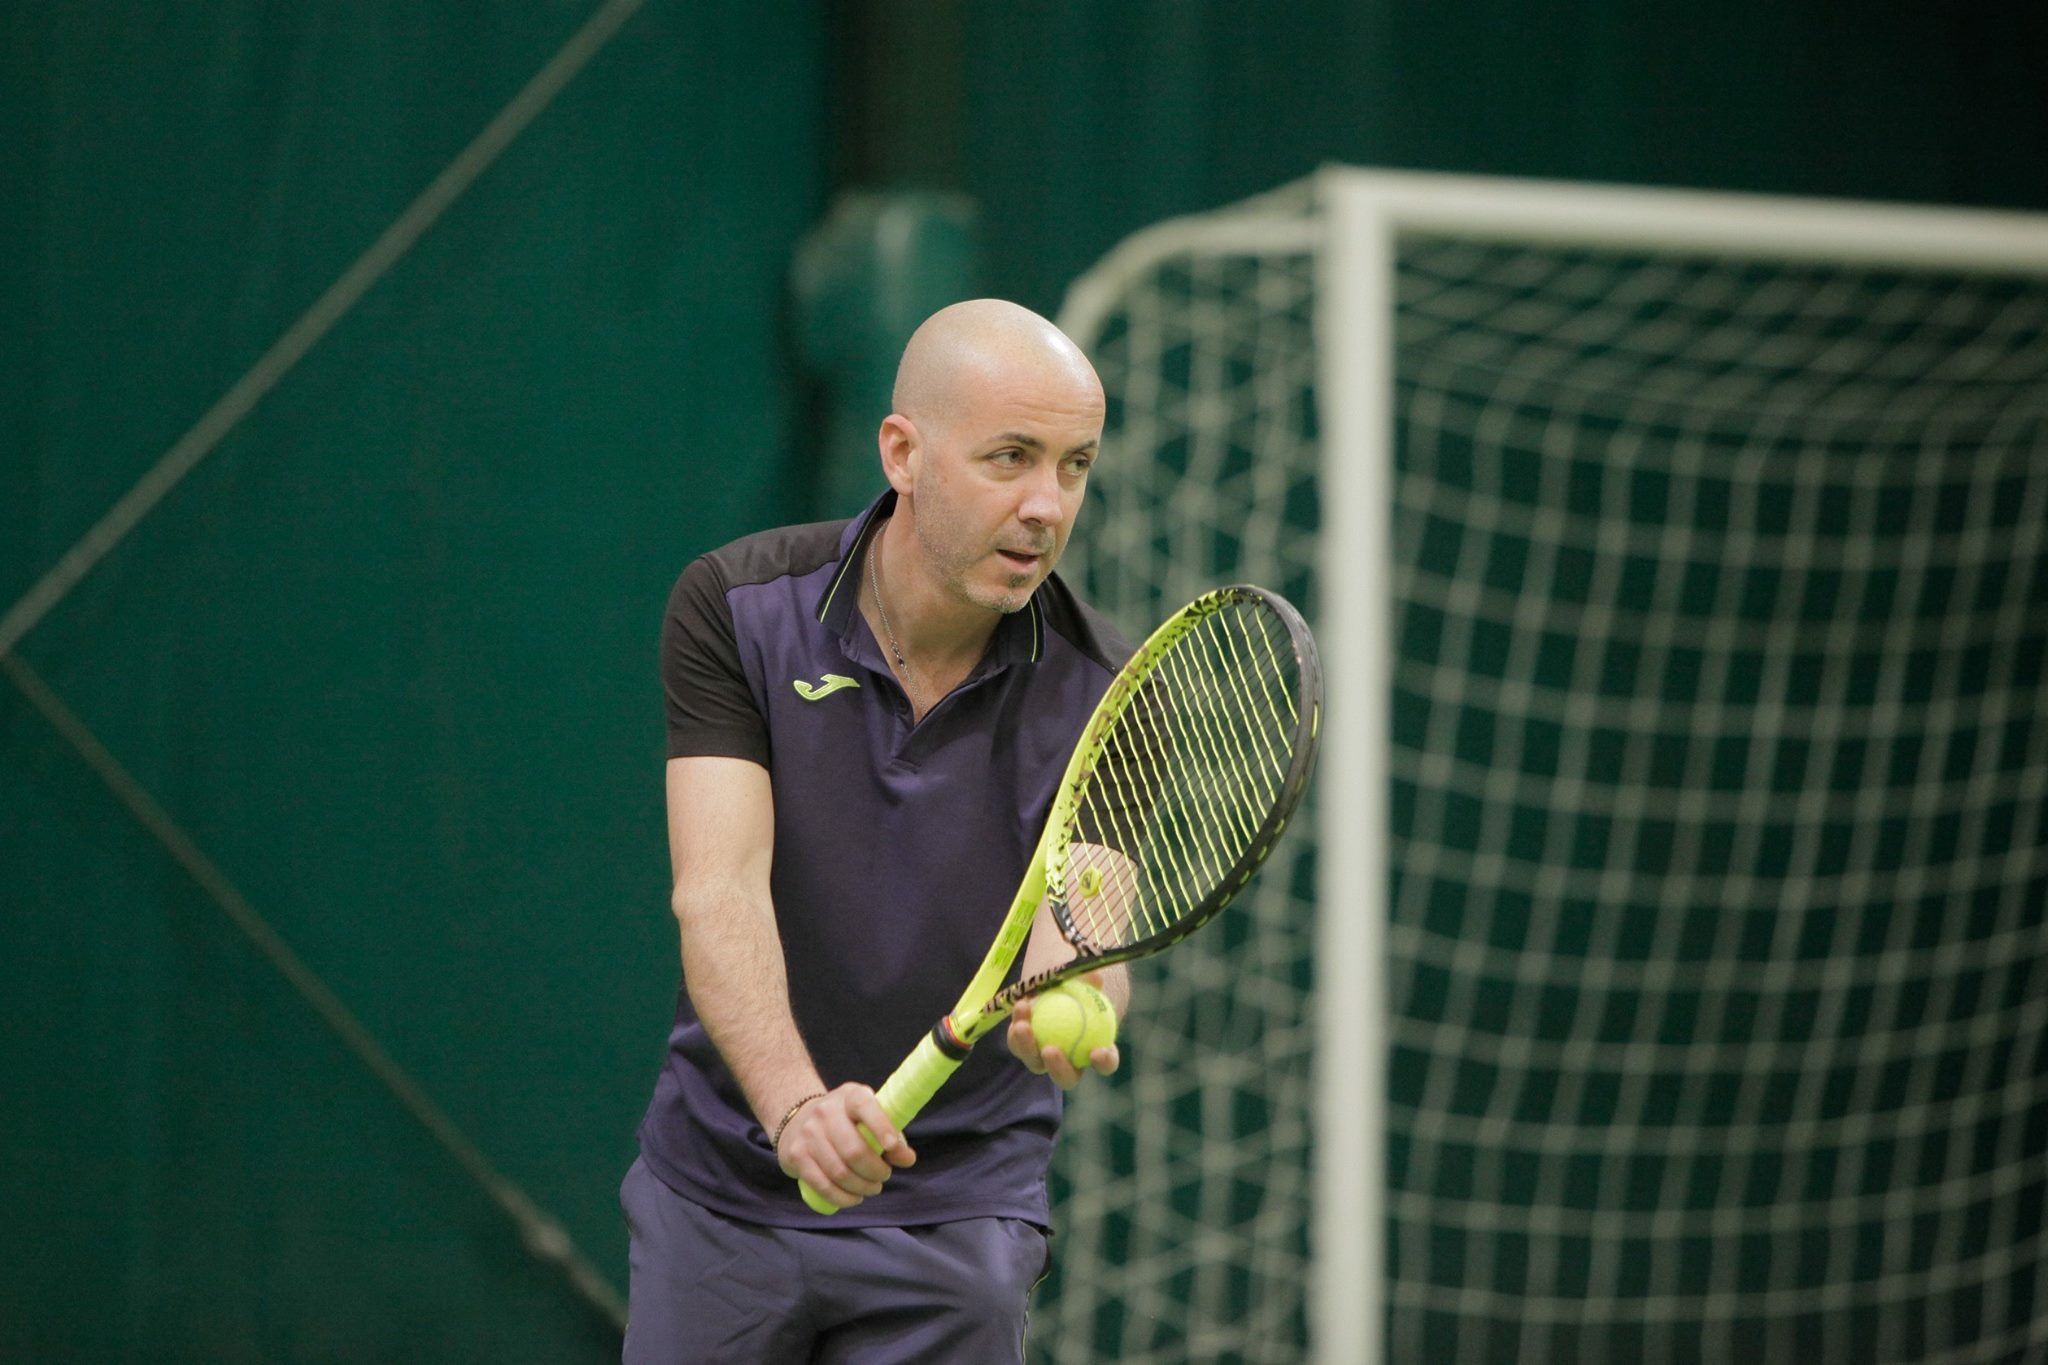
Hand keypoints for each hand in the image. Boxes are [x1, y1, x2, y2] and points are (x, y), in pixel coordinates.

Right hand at [775, 1083, 915, 1209]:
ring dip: (861, 1187)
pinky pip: (822, 1184)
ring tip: (871, 1188)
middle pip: (853, 1150)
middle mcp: (826, 1111)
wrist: (799, 1119)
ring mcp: (808, 1133)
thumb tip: (907, 1159)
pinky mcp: (796, 1155)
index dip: (881, 1126)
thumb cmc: (846, 1121)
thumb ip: (892, 1136)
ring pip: (838, 1171)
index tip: (892, 1147)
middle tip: (884, 1176)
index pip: (865, 1106)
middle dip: (875, 1171)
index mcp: (850, 1096)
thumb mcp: (869, 1117)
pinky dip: (842, 1198)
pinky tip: (854, 1198)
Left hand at [1007, 971, 1121, 1090]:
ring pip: (1035, 1062)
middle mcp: (1071, 1061)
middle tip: (1050, 1050)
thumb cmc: (1081, 980)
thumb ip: (1091, 980)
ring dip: (1027, 1046)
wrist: (1058, 978)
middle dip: (1058, 1068)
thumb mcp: (1088, 977)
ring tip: (1023, 1026)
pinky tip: (1020, 1008)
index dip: (1104, 1062)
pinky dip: (1018, 1027)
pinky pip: (1018, 1042)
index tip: (1097, 1051)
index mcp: (1096, 1049)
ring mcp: (1045, 1056)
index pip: (1106, 1063)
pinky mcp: (1024, 1045)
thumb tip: (1095, 979)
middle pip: (1067, 1077)